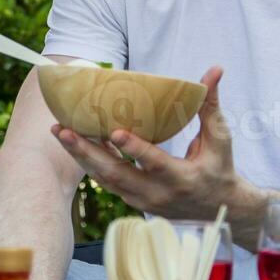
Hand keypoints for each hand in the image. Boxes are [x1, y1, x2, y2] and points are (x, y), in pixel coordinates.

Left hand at [51, 66, 237, 219]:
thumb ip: (211, 104)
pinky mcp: (133, 201)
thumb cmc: (219, 168)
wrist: (218, 210)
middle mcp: (158, 194)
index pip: (154, 163)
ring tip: (60, 132)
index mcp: (182, 178)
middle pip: (116, 174)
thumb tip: (215, 70)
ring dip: (81, 155)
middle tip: (64, 129)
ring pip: (105, 179)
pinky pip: (107, 181)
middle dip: (87, 151)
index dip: (135, 148)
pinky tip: (76, 141)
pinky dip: (91, 161)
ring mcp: (142, 201)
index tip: (114, 131)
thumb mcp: (220, 138)